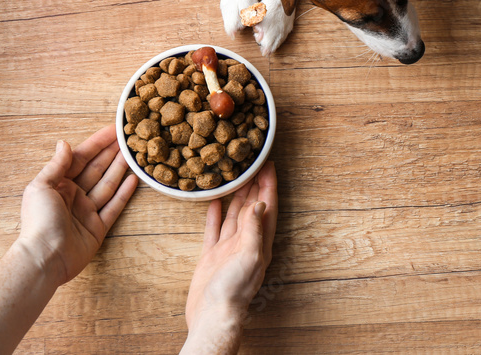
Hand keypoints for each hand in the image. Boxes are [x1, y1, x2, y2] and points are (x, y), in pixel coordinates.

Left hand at [18, 125, 138, 286]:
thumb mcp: (41, 187)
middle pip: (97, 169)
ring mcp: (87, 211)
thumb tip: (64, 143)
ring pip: (108, 185)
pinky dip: (124, 193)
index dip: (98, 143)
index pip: (81, 158)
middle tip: (130, 139)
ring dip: (121, 169)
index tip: (114, 130)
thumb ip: (56, 165)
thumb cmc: (39, 221)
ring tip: (135, 155)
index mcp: (58, 185)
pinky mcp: (98, 227)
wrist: (45, 258)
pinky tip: (134, 180)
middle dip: (113, 153)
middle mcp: (73, 196)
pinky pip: (114, 206)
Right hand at [185, 161, 277, 330]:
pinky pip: (214, 230)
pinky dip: (215, 215)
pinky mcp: (211, 256)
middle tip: (253, 164)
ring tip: (237, 177)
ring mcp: (228, 249)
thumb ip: (254, 230)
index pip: (267, 208)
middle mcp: (246, 243)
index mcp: (260, 243)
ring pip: (234, 216)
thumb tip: (261, 203)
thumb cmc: (234, 291)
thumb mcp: (249, 257)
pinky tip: (214, 202)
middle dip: (255, 186)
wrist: (212, 316)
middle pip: (252, 208)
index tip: (269, 166)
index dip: (269, 186)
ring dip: (237, 196)